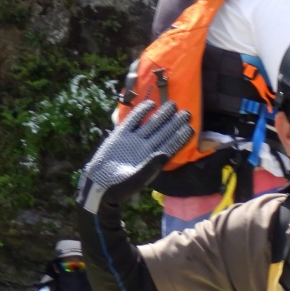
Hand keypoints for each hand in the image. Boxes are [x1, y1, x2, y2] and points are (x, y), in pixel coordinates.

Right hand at [75, 99, 192, 214]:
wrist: (99, 184)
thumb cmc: (120, 186)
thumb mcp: (136, 179)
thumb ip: (150, 167)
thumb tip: (165, 154)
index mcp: (153, 160)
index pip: (170, 146)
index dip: (180, 137)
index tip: (190, 128)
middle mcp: (146, 148)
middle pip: (163, 132)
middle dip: (175, 123)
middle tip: (187, 112)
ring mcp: (134, 140)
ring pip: (151, 125)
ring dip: (162, 115)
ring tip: (173, 105)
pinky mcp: (121, 135)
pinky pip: (133, 121)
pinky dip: (141, 112)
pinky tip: (150, 104)